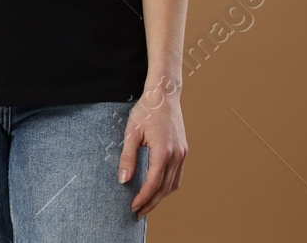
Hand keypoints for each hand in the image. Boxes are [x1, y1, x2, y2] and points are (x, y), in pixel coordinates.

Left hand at [120, 76, 186, 216]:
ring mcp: (182, 153)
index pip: (153, 183)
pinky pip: (178, 175)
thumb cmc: (146, 110)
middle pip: (165, 188)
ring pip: (174, 184)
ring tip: (147, 204)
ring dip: (161, 197)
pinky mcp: (183, 150)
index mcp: (163, 152)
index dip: (143, 197)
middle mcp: (177, 155)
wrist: (164, 94)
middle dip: (151, 202)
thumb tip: (123, 180)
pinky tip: (158, 189)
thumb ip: (128, 157)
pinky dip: (168, 186)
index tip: (132, 207)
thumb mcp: (131, 132)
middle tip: (137, 213)